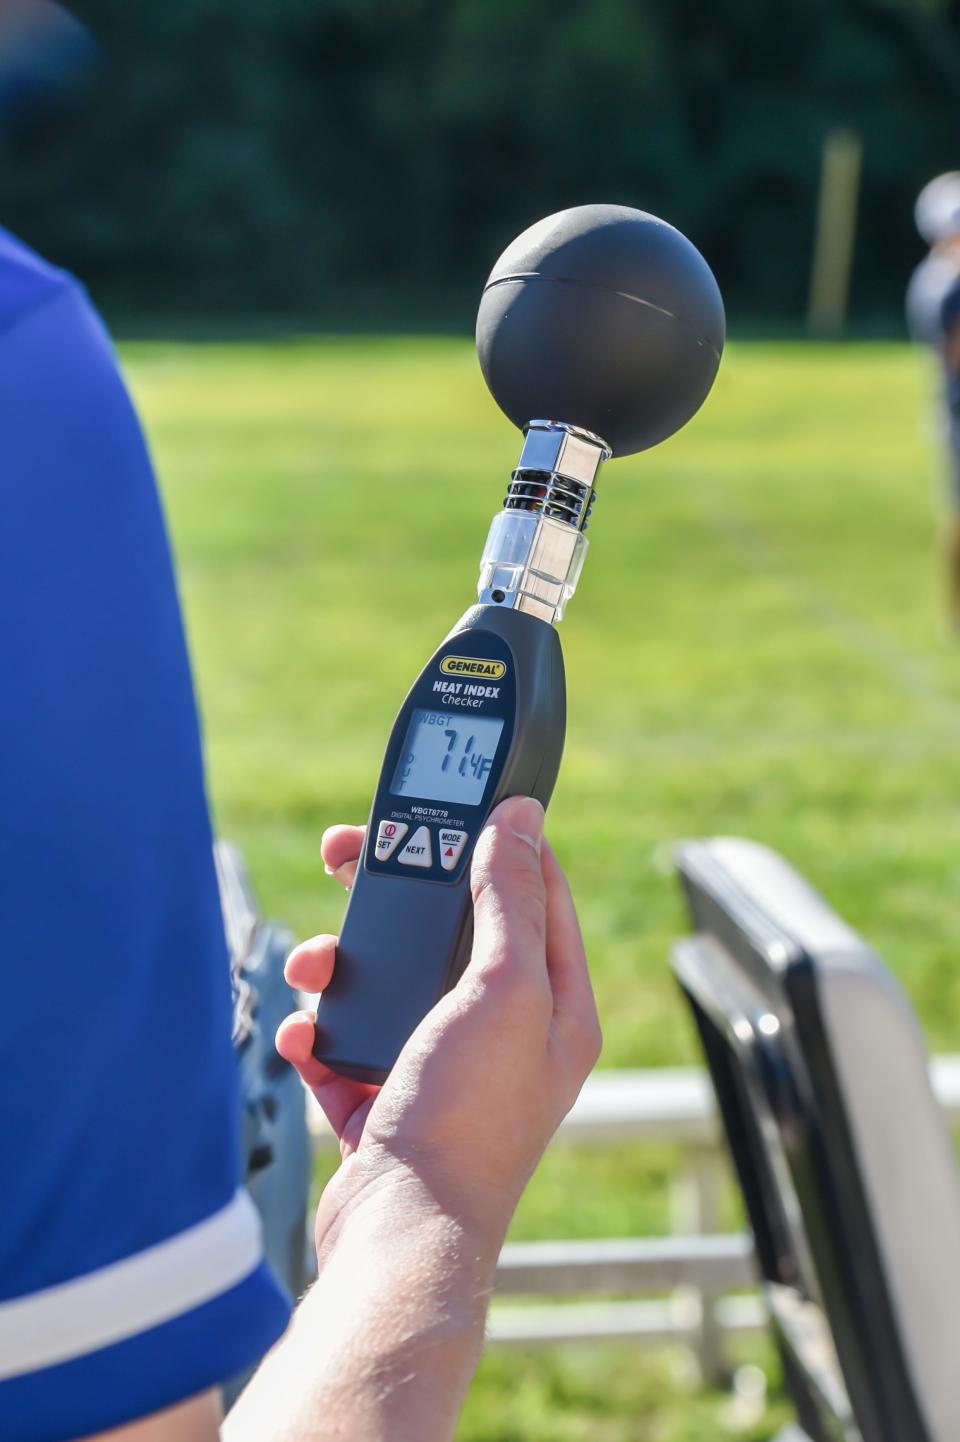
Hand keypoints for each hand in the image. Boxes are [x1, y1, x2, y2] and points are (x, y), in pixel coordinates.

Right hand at [277, 796, 601, 1258]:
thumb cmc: (466, 1119)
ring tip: (312, 969)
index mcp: (554, 1007)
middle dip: (397, 899)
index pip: (538, 896)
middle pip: (451, 933)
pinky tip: (306, 1040)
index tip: (455, 805)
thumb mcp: (501, 990)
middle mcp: (507, 1036)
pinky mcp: (391, 1102)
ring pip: (391, 984)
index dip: (498, 844)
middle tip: (347, 857)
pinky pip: (350, 1046)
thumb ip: (510, 900)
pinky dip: (321, 1037)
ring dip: (343, 968)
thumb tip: (522, 818)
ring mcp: (446, 1070)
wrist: (401, 1238)